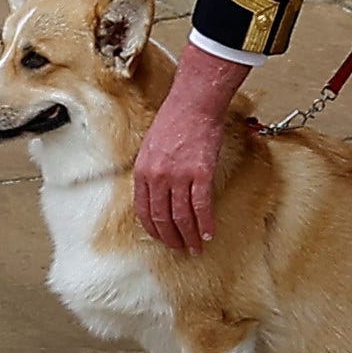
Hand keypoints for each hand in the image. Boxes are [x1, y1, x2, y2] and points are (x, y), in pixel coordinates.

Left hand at [133, 45, 249, 252]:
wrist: (194, 103)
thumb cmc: (174, 120)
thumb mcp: (151, 146)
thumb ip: (151, 170)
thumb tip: (156, 193)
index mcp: (142, 171)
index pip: (143, 210)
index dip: (153, 229)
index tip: (161, 238)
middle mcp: (157, 177)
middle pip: (162, 218)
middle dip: (171, 238)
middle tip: (180, 248)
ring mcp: (179, 176)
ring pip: (182, 217)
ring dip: (189, 236)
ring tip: (196, 247)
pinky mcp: (200, 174)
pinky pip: (201, 206)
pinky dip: (205, 224)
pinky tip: (209, 233)